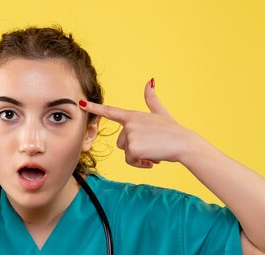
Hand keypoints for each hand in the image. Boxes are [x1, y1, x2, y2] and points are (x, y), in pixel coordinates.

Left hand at [80, 79, 199, 168]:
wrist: (183, 143)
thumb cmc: (173, 130)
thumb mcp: (161, 112)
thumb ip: (151, 99)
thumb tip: (150, 81)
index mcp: (133, 115)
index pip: (110, 111)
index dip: (94, 107)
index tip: (80, 103)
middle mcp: (129, 124)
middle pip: (120, 142)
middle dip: (134, 148)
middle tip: (151, 146)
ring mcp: (130, 135)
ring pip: (126, 153)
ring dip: (138, 156)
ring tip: (153, 151)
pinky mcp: (133, 148)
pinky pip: (130, 161)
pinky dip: (140, 163)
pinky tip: (152, 159)